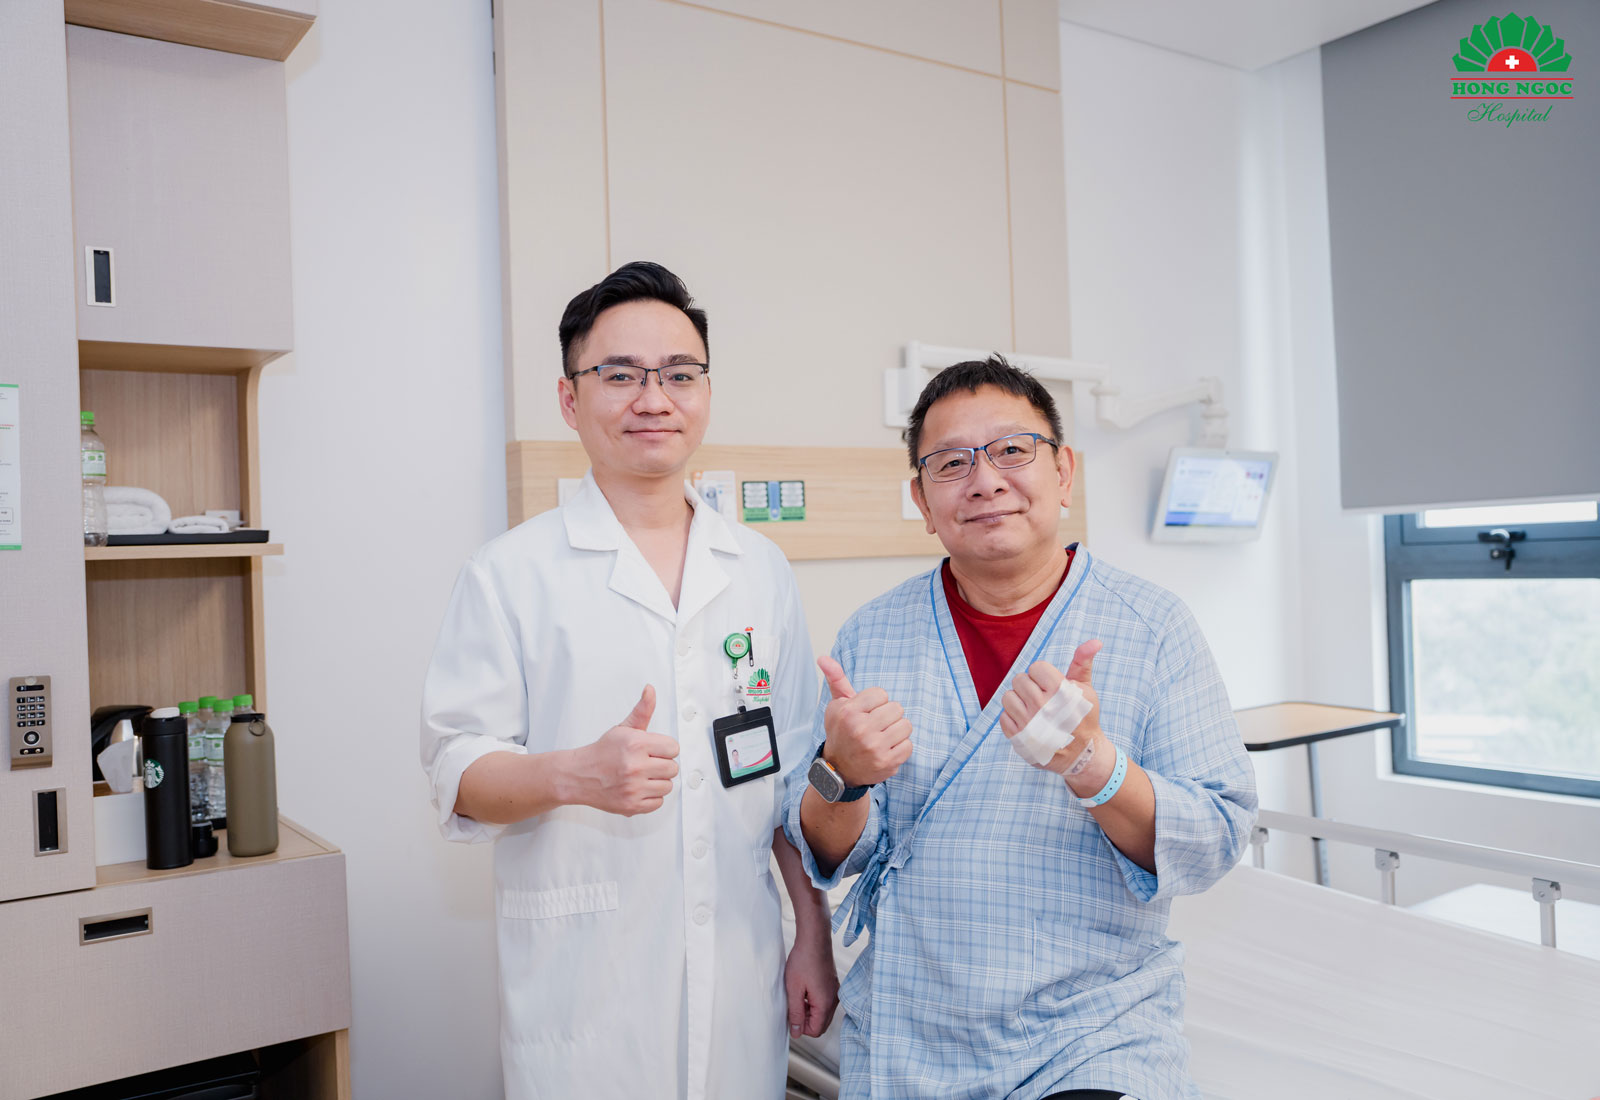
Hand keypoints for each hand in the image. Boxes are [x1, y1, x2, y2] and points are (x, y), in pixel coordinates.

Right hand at [569, 686, 679, 815]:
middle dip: (662, 765)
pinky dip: (651, 797)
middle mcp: (635, 767)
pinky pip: (658, 803)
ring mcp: (633, 788)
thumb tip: (650, 690)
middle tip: (648, 763)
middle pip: (672, 768)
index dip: (665, 748)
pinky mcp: (631, 806)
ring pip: (667, 786)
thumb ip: (642, 710)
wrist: (578, 775)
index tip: (654, 750)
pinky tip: (639, 788)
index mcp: (635, 744)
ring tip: (643, 776)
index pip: (673, 748)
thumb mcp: (623, 728)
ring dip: (658, 782)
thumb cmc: (602, 752)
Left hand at [784, 924, 838, 1038]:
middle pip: (821, 1024)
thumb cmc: (803, 960)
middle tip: (793, 1006)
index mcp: (825, 1004)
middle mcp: (834, 1000)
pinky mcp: (833, 984)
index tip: (791, 1014)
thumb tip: (796, 1032)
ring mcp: (835, 991)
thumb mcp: (794, 989)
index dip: (801, 1027)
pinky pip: (825, 1002)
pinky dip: (814, 1002)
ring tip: (797, 996)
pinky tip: (804, 989)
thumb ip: (795, 1013)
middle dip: (806, 1020)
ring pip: (823, 1013)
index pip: (815, 1031)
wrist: (814, 938)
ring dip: (810, 1011)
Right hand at [817, 656, 911, 787]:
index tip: (866, 713)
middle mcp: (861, 729)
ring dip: (897, 731)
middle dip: (888, 716)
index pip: (881, 694)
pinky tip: (886, 749)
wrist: (839, 770)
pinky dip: (900, 747)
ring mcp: (875, 747)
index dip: (876, 703)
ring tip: (882, 737)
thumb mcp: (836, 705)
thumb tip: (824, 657)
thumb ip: (836, 679)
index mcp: (848, 712)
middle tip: (875, 726)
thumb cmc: (841, 732)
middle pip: (896, 708)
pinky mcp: (887, 762)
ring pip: (906, 725)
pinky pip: (909, 745)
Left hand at [998, 640, 1103, 775]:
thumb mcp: (1086, 689)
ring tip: (1034, 710)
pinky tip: (1029, 723)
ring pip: (1008, 696)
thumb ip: (1083, 662)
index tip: (1052, 688)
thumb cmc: (1084, 717)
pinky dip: (1013, 719)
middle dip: (1031, 687)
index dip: (1043, 676)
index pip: (1036, 667)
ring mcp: (1029, 723)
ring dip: (1019, 702)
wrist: (1081, 754)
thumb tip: (1095, 641)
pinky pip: (1003, 716)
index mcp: (1059, 690)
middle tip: (1044, 700)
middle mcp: (1042, 706)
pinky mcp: (1018, 738)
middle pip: (1019, 680)